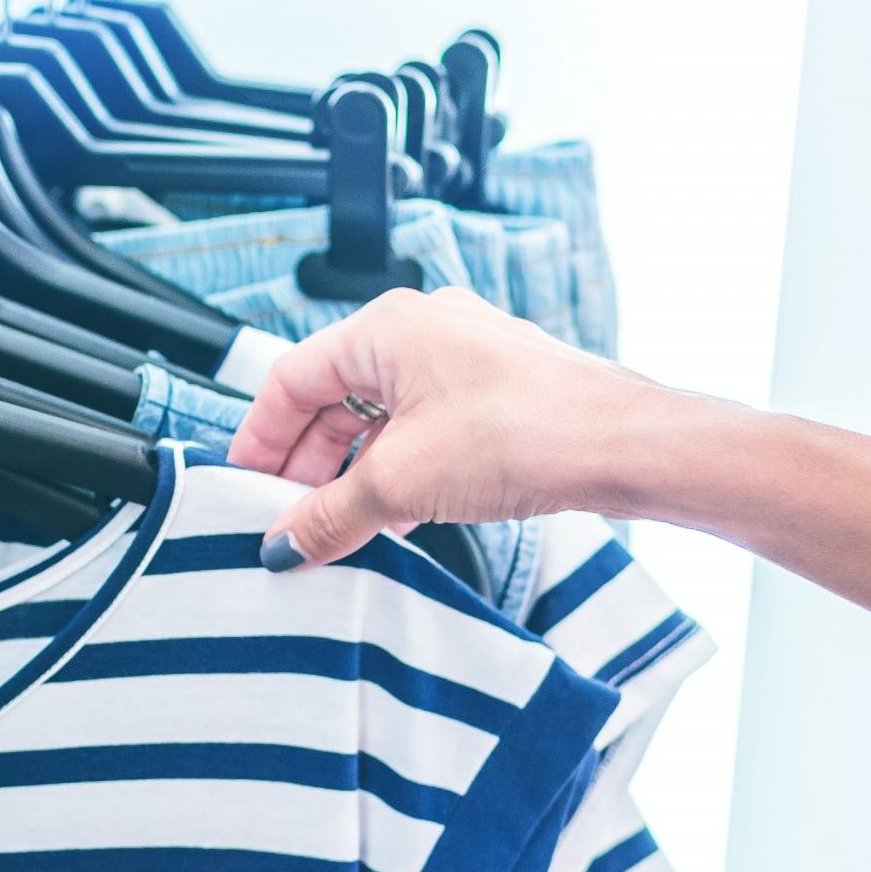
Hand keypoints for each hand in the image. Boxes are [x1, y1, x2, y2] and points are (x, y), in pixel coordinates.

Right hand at [229, 284, 687, 568]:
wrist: (625, 446)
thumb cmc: (528, 431)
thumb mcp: (401, 483)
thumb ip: (328, 516)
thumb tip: (283, 543)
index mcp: (387, 328)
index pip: (291, 379)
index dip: (260, 438)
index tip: (245, 487)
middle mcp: (424, 332)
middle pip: (333, 399)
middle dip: (307, 464)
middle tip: (288, 519)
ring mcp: (464, 361)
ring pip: (380, 419)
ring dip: (353, 473)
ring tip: (338, 528)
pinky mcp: (496, 395)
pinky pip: (422, 430)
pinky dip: (398, 471)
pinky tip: (393, 516)